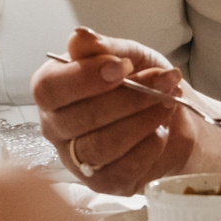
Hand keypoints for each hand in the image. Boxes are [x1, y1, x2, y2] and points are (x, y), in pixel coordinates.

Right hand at [31, 27, 191, 195]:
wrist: (171, 114)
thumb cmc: (141, 81)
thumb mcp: (127, 54)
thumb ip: (104, 48)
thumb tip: (80, 37)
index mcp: (51, 89)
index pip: (50, 89)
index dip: (85, 78)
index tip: (123, 67)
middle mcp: (56, 127)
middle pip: (81, 119)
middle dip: (130, 98)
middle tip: (164, 83)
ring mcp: (76, 159)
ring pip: (101, 147)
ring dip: (143, 122)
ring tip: (168, 103)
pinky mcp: (102, 183)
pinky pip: (122, 170)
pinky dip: (148, 148)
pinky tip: (161, 132)